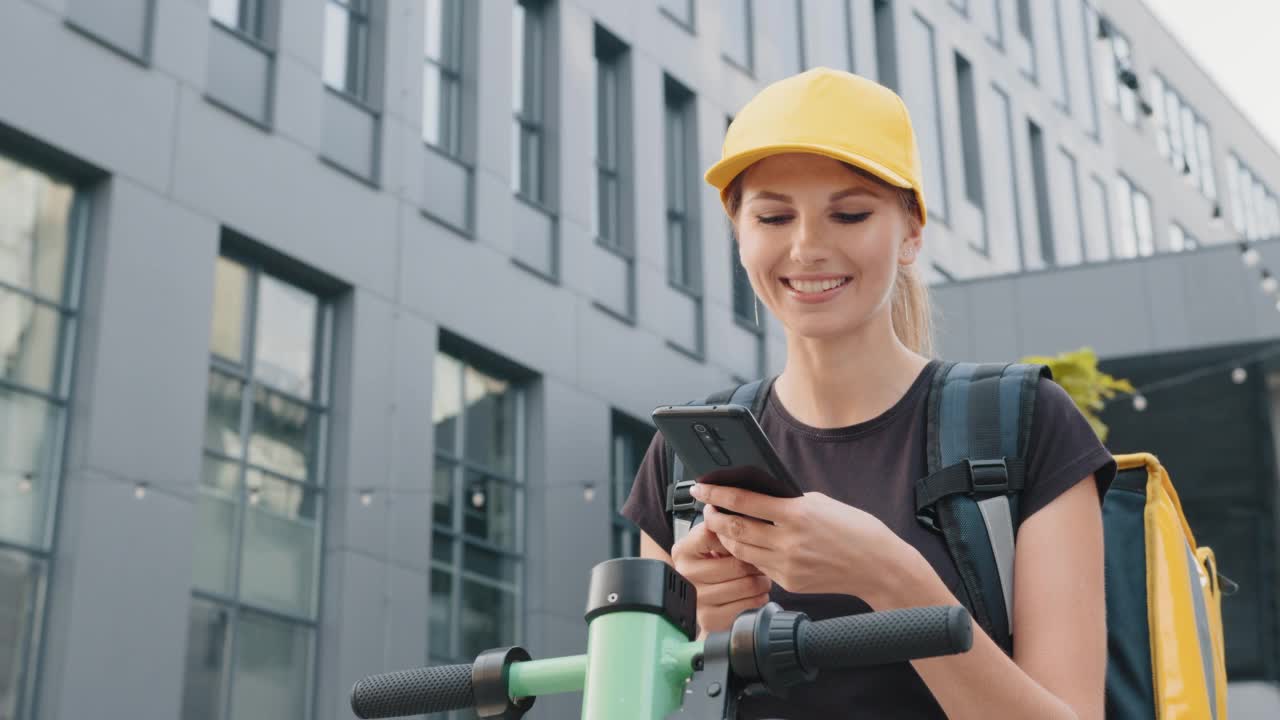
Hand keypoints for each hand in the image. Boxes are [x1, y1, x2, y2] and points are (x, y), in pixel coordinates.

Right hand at [670, 520, 771, 636]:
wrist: (701, 596)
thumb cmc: (713, 562)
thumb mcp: (712, 540)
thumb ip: (724, 527)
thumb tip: (750, 513)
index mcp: (683, 549)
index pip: (718, 535)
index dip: (739, 536)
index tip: (745, 538)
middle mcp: (686, 574)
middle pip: (738, 564)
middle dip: (756, 561)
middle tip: (761, 560)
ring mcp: (697, 599)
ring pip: (747, 585)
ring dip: (762, 581)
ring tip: (758, 576)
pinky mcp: (710, 619)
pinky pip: (749, 605)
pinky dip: (759, 598)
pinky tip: (754, 593)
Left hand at [692, 484, 910, 600]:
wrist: (877, 566)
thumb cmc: (854, 529)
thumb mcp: (820, 502)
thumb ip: (788, 501)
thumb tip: (758, 497)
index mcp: (796, 514)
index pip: (743, 501)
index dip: (716, 493)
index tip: (700, 487)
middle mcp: (787, 541)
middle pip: (734, 528)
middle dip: (714, 516)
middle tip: (706, 507)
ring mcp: (786, 565)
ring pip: (740, 550)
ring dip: (726, 536)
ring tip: (721, 524)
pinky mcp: (788, 582)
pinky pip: (758, 565)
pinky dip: (748, 553)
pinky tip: (746, 543)